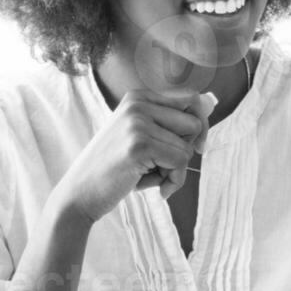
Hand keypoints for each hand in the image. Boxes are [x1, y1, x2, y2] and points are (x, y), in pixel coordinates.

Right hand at [55, 89, 215, 221]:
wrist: (79, 193)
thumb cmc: (117, 169)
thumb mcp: (142, 137)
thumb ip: (171, 123)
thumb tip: (211, 103)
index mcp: (138, 96)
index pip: (192, 98)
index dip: (199, 125)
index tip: (194, 146)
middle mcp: (137, 103)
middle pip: (195, 122)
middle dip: (188, 149)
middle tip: (164, 166)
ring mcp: (137, 122)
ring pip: (189, 146)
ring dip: (178, 170)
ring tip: (153, 177)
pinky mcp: (139, 144)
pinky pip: (181, 162)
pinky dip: (174, 181)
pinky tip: (156, 188)